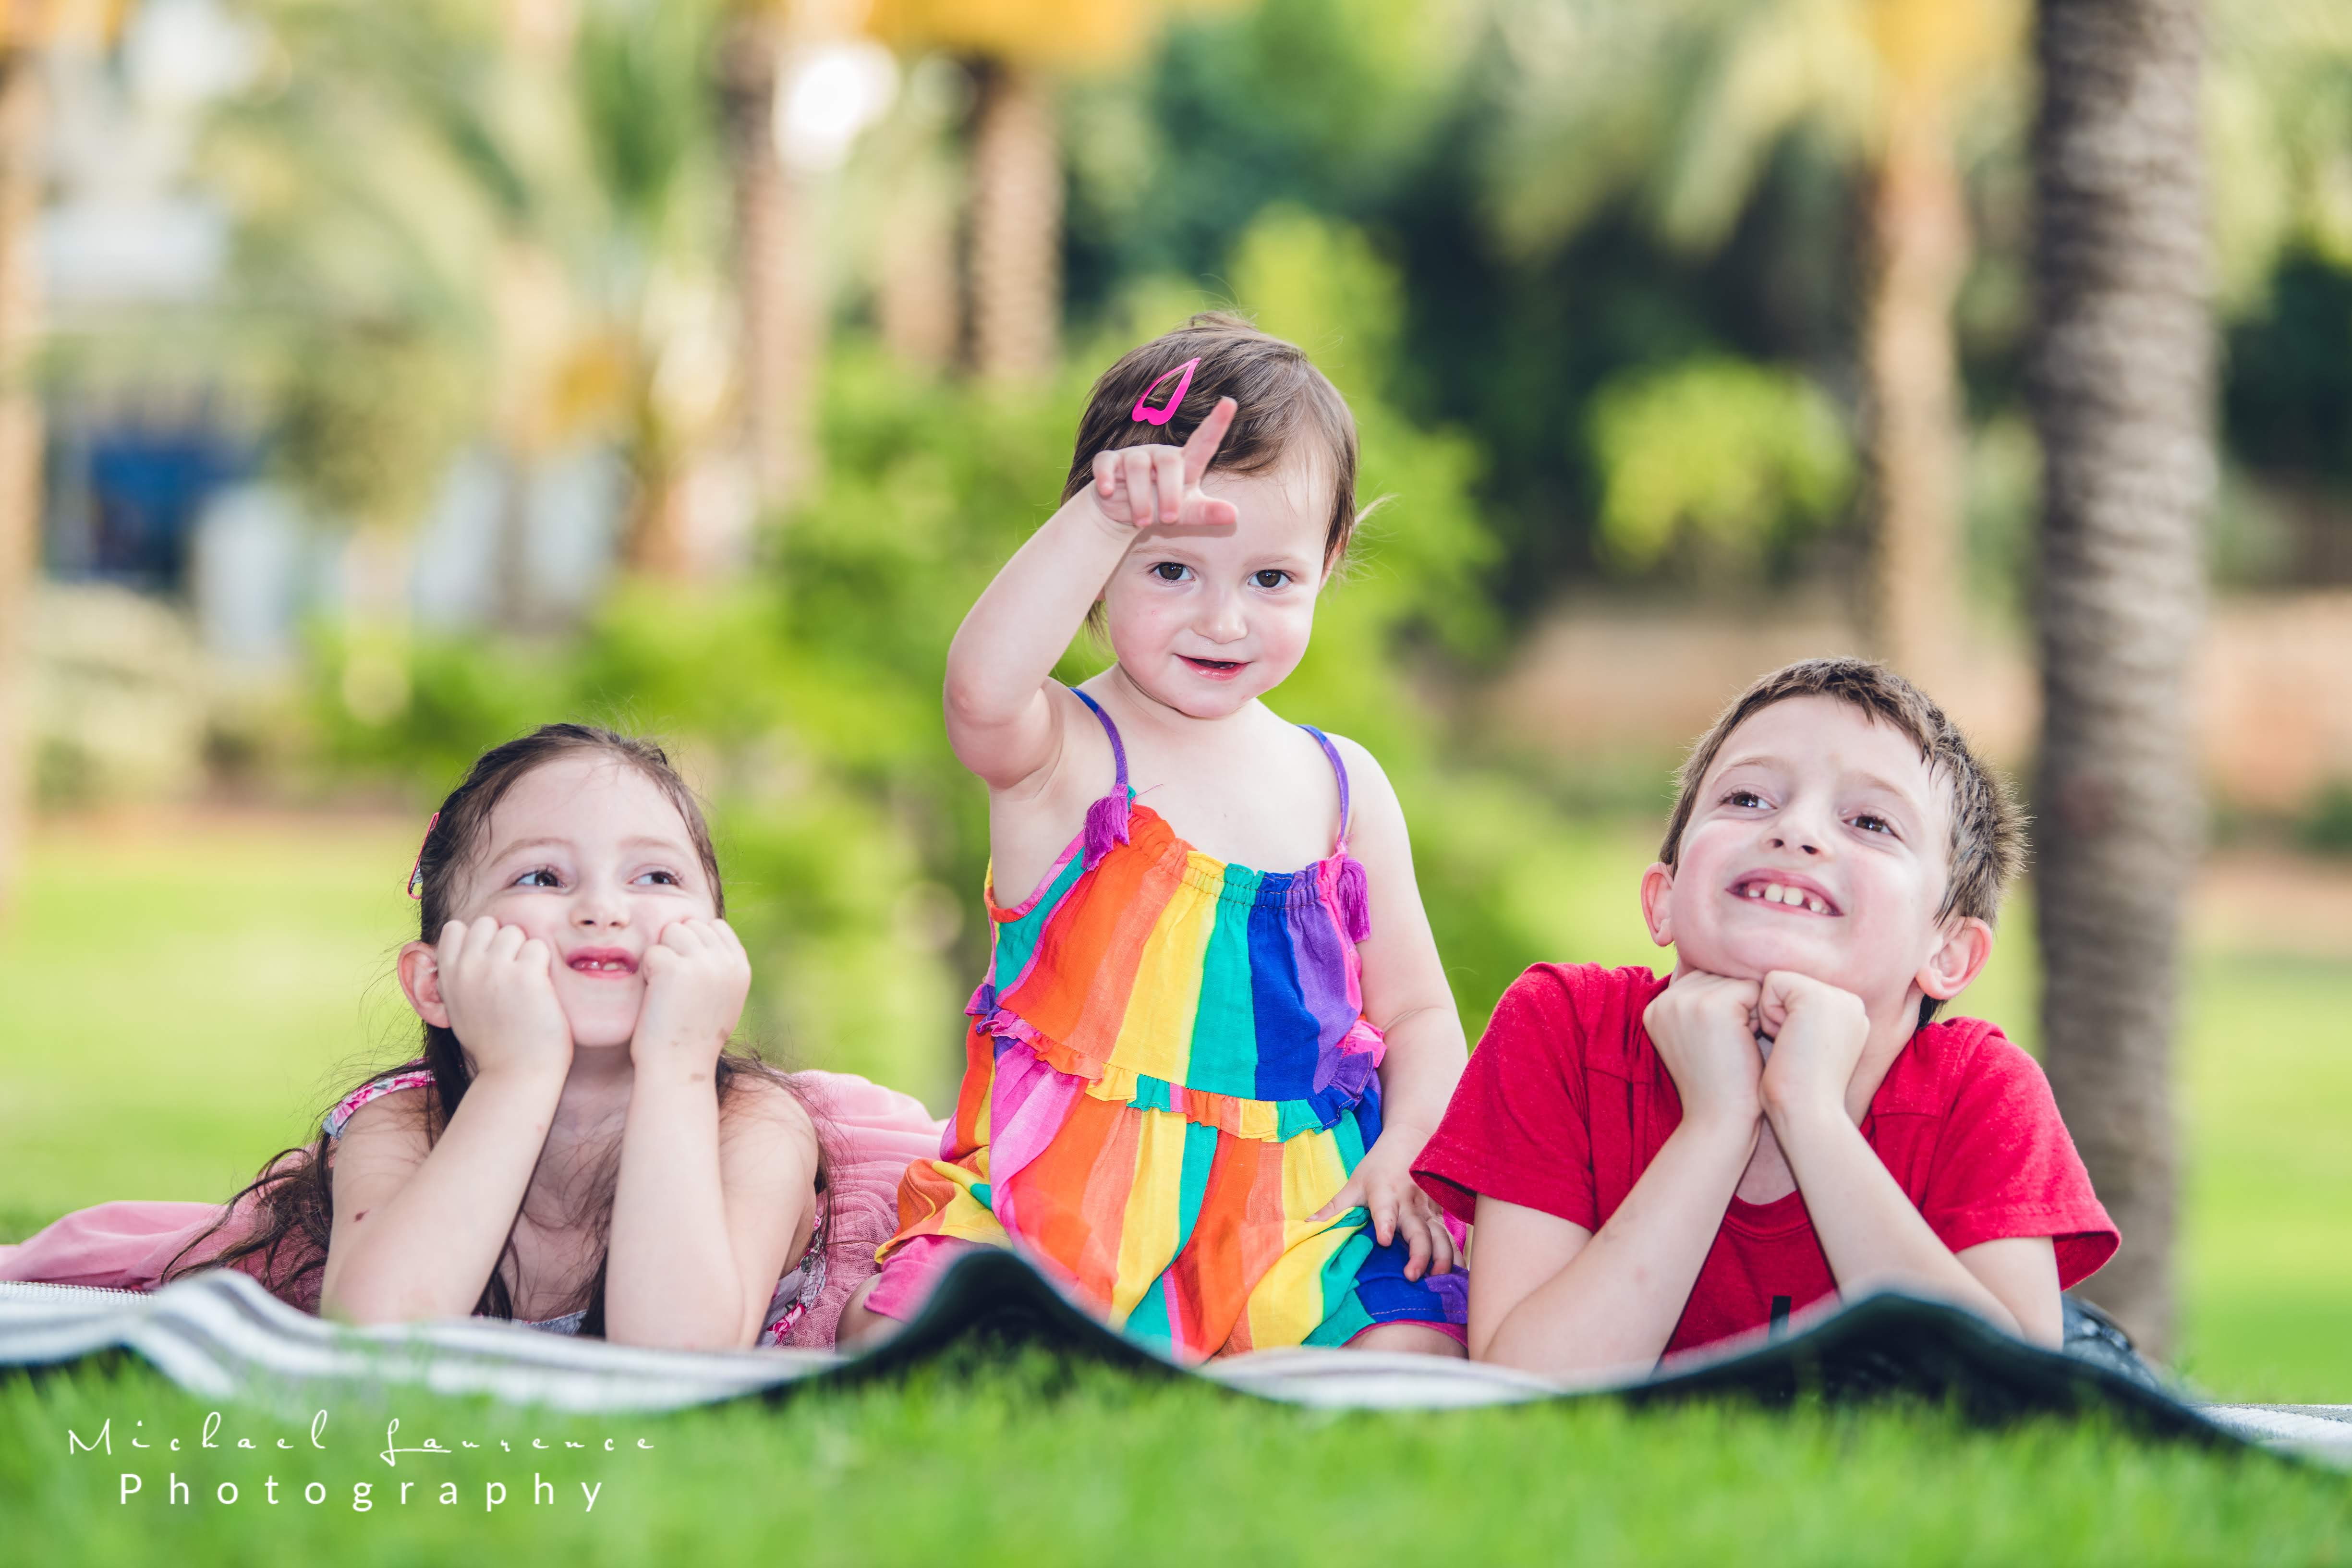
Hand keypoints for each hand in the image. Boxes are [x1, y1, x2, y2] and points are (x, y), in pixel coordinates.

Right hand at [431, 917, 571, 1080]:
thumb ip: (456, 979)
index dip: (477, 939)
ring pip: (515, 931)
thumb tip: (459, 953)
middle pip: (488, 923)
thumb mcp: (457, 1009)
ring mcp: (496, 969)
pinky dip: (544, 964)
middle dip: (503, 941)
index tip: (488, 962)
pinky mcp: (526, 974)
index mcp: (447, 975)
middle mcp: (468, 967)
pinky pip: (538, 947)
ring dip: (525, 952)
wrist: (515, 1073)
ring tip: (526, 985)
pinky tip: (540, 991)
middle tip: (512, 974)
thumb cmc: (492, 1045)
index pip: (456, 928)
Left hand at [631, 917, 750, 1075]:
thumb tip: (705, 933)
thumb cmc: (693, 1038)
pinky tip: (655, 997)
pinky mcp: (675, 968)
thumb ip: (722, 967)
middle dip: (676, 948)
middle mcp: (726, 962)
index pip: (715, 926)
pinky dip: (647, 972)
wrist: (678, 1068)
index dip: (694, 943)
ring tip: (665, 990)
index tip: (686, 975)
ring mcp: (702, 963)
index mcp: (741, 968)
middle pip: (690, 925)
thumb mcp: (724, 999)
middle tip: (674, 986)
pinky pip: (652, 952)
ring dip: (661, 956)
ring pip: (670, 932)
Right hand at [1083, 396, 1240, 532]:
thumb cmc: (1162, 508)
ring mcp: (1133, 455)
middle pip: (1169, 462)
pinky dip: (1106, 479)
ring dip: (1141, 499)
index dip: (1216, 423)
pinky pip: (1106, 464)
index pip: (1204, 441)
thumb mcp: (1187, 514)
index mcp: (1184, 462)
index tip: (1230, 403)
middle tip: (1169, 520)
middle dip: (1170, 494)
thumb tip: (1234, 515)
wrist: (1123, 514)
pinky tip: (1109, 492)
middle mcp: (1160, 454)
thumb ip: (1207, 513)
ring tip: (1143, 522)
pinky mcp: (1108, 460)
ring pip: (1137, 467)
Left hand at [1311, 1136, 1458, 1281]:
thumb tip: (1306, 1224)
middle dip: (1419, 1253)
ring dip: (1443, 1257)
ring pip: (1440, 1235)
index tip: (1384, 1239)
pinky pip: (1449, 1237)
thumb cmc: (1378, 1164)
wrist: (1413, 1137)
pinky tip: (1458, 1274)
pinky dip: (1456, 1255)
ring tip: (1441, 1278)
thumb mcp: (1354, 1182)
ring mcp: (1428, 1209)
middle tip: (1413, 1275)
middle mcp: (1409, 1202)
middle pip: (1418, 1229)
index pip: (1384, 1209)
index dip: (1385, 1223)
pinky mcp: (1439, 1214)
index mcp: (1384, 1192)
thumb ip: (1335, 1206)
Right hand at [1643, 970, 1765, 1130]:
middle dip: (1737, 1004)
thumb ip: (1700, 1005)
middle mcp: (1664, 1000)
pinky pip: (1753, 988)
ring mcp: (1685, 1002)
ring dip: (1749, 1008)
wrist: (1719, 1122)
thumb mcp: (1697, 1039)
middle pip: (1720, 976)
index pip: (1704, 980)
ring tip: (1739, 1044)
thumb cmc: (1720, 1085)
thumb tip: (1732, 968)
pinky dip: (1760, 1014)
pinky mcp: (1711, 1006)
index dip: (1725, 1008)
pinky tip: (1749, 1042)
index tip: (1720, 1044)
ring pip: (1737, 980)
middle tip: (1731, 1046)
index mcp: (1655, 1008)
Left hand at [1755, 970, 1870, 1124]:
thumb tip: (1770, 1000)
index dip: (1783, 1021)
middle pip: (1788, 986)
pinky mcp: (1817, 995)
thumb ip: (1799, 1019)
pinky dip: (1768, 1012)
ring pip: (1780, 983)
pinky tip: (1786, 1040)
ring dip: (1772, 1016)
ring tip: (1792, 1047)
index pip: (1796, 995)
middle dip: (1778, 1017)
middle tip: (1794, 1051)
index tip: (1797, 1053)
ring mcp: (1839, 997)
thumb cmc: (1797, 1092)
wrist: (1806, 1114)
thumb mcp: (1803, 1047)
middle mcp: (1851, 1003)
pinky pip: (1771, 982)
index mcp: (1850, 1016)